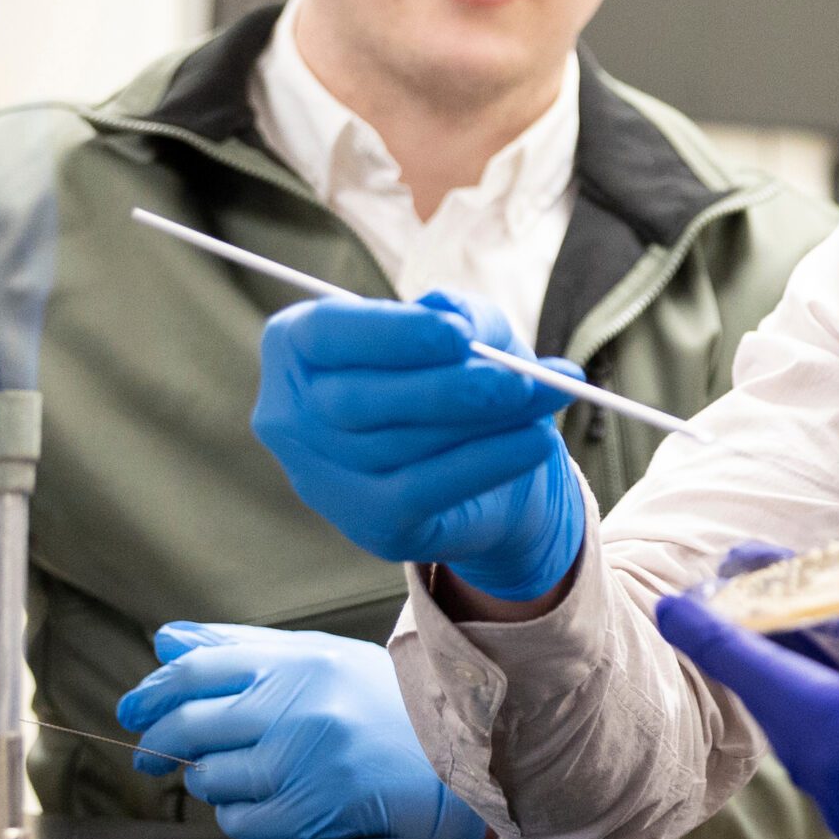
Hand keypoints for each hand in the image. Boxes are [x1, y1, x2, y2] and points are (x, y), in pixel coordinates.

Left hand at [116, 623, 486, 838]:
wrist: (455, 755)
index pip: (200, 671)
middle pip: (191, 726)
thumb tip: (165, 643)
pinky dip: (241, 814)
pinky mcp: (313, 811)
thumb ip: (242, 648)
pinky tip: (271, 797)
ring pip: (209, 779)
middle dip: (160, 743)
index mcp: (302, 664)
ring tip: (245, 769)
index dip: (153, 692)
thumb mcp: (320, 658)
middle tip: (154, 754)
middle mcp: (301, 710)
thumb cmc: (381, 703)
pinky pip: (238, 821)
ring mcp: (306, 764)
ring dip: (209, 780)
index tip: (133, 709)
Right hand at [252, 289, 585, 601]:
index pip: (324, 335)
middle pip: (356, 401)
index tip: (457, 334)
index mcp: (297, 348)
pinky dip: (489, 461)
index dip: (390, 334)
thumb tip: (461, 320)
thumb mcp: (466, 332)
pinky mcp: (369, 523)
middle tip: (517, 379)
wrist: (486, 470)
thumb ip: (463, 314)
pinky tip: (538, 441)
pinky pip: (425, 489)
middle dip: (445, 389)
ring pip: (397, 445)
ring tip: (548, 397)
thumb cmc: (458, 379)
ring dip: (484, 421)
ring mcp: (322, 479)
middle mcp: (290, 416)